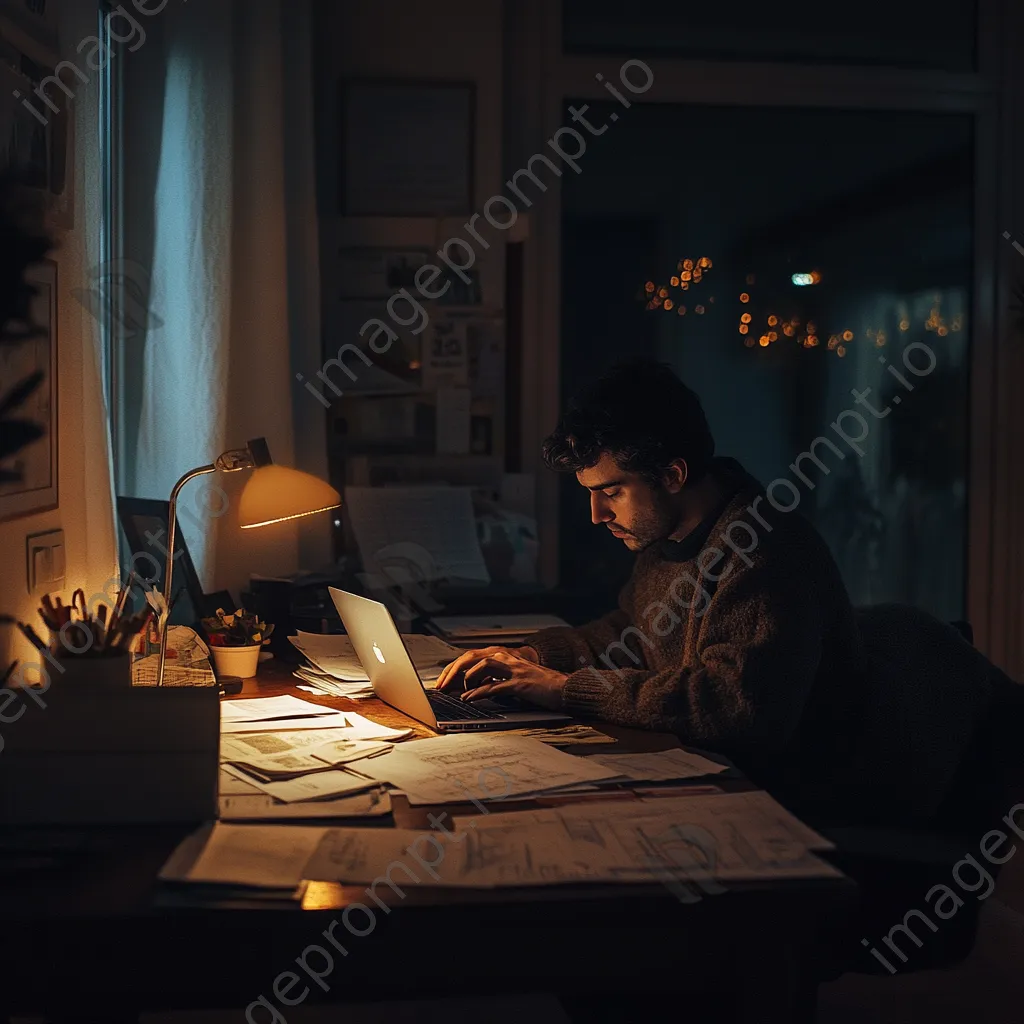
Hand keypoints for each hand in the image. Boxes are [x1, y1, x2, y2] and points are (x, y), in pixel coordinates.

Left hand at [436, 646, 565, 709]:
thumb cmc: (540, 685)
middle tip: (441, 687)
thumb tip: (473, 687)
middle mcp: (507, 657)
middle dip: (453, 672)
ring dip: (466, 678)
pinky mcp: (521, 683)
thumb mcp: (513, 677)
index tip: (442, 681)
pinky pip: (495, 686)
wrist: (565, 687)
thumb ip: (495, 677)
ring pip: (483, 665)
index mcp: (504, 655)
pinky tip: (470, 699)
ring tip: (457, 692)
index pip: (471, 656)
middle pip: (472, 657)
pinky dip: (479, 692)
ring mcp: (514, 669)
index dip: (454, 668)